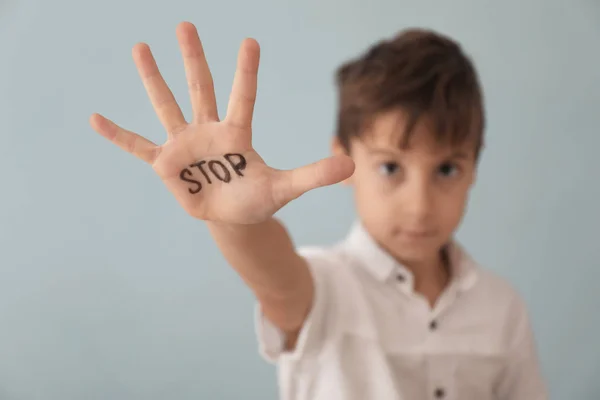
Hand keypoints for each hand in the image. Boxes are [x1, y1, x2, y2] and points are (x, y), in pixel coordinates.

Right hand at [89, 22, 353, 223]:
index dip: (247, 71)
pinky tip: (95, 118)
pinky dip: (118, 135)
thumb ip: (314, 173)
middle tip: (186, 23)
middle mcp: (209, 131)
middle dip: (194, 58)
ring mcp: (185, 145)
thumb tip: (352, 164)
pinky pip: (138, 147)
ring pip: (168, 105)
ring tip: (141, 46)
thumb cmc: (257, 198)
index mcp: (238, 133)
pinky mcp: (166, 165)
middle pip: (201, 88)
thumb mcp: (286, 187)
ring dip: (154, 79)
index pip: (243, 96)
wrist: (233, 217)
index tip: (250, 41)